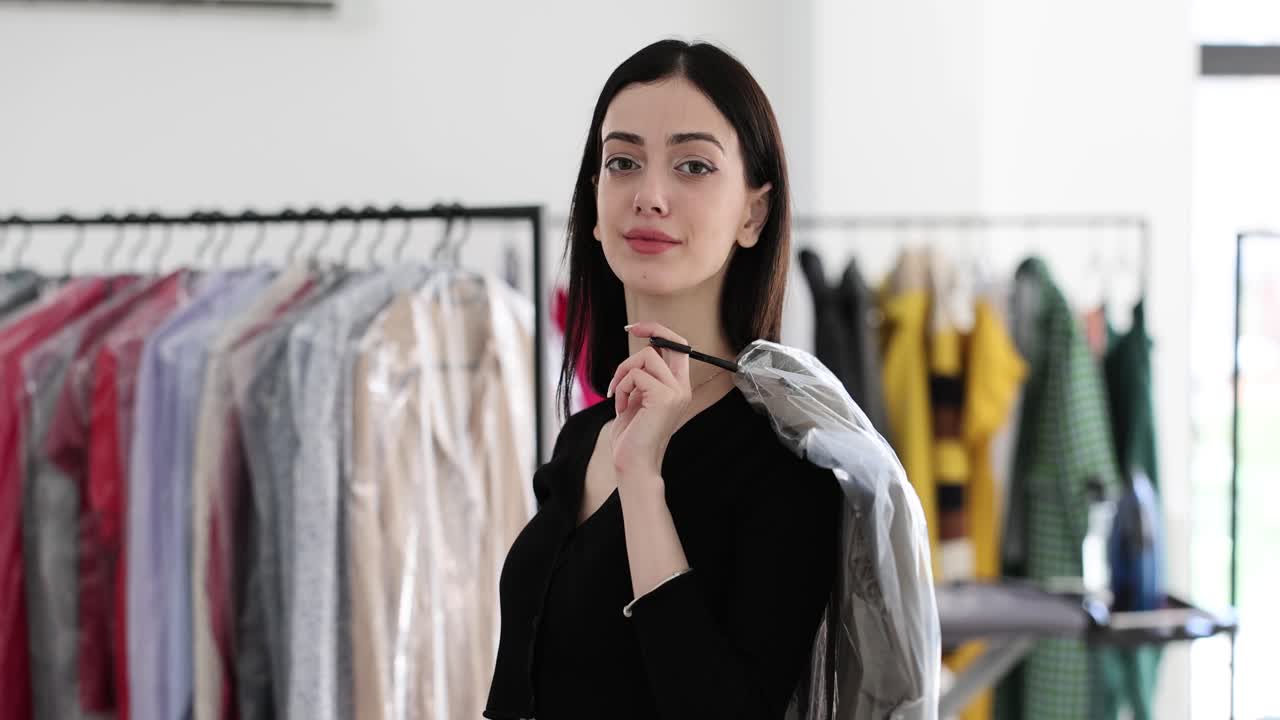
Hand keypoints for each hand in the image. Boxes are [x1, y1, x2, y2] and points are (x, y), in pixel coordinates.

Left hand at [606, 322, 691, 484]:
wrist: (633, 464)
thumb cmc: (631, 436)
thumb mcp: (636, 399)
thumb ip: (642, 378)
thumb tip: (640, 351)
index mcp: (678, 387)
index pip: (679, 347)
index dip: (660, 331)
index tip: (637, 326)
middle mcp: (681, 388)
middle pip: (671, 342)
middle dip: (649, 329)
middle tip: (628, 329)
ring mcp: (675, 392)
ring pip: (646, 356)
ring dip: (623, 373)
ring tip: (618, 395)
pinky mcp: (664, 397)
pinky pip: (635, 375)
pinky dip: (621, 388)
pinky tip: (620, 408)